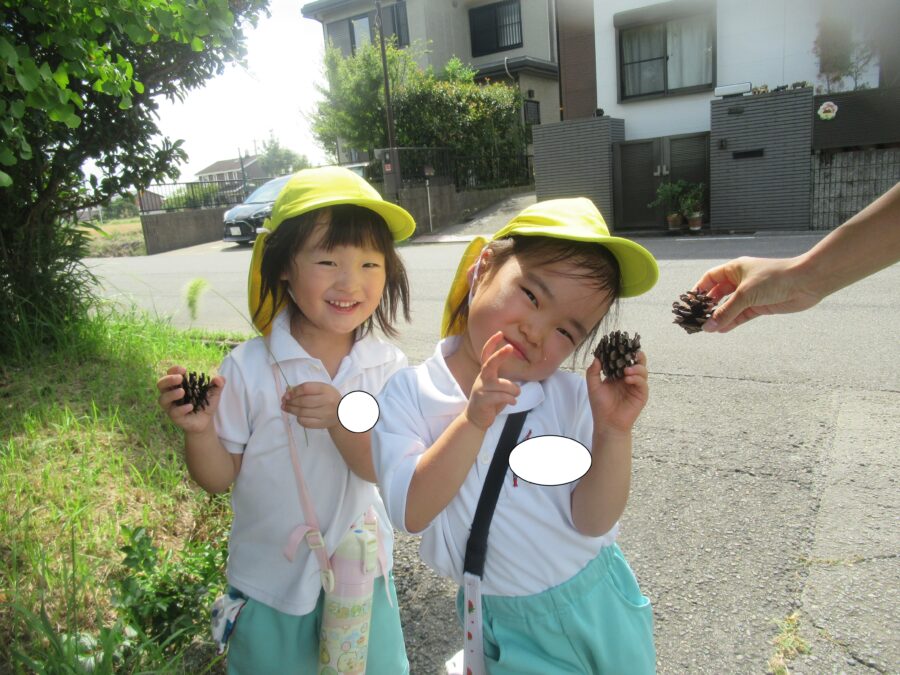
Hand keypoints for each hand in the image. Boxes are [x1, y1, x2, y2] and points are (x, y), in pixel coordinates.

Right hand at [157, 365, 223, 433]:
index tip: (184, 370)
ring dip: (171, 394)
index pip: (169, 374)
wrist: (206, 421)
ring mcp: (171, 406)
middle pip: (160, 384)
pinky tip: (190, 406)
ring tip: (182, 392)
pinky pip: (173, 412)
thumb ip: (218, 383)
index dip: (174, 370)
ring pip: (162, 399)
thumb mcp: (214, 392)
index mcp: (178, 385)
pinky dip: (181, 409)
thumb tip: (219, 379)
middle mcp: (171, 394)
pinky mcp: (175, 417)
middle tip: (179, 378)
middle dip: (168, 379)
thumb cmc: (205, 403)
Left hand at [281, 381, 340, 429]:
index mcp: (326, 389)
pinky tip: (297, 416)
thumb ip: (305, 389)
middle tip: (283, 402)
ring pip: (302, 412)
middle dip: (290, 402)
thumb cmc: (328, 398)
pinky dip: (298, 418)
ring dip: (291, 410)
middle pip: (303, 401)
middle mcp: (327, 401)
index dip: (294, 391)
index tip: (287, 394)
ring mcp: (325, 414)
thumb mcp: (320, 389)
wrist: (341, 413)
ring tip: (286, 408)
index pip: (306, 388)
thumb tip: (287, 393)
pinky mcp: (322, 424)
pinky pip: (305, 422)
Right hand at [464, 331, 520, 430]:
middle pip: (490, 364)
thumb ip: (503, 381)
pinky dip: (510, 399)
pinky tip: (511, 403)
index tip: (499, 333)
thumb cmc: (490, 401)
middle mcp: (482, 379)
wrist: (476, 419)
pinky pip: (501, 396)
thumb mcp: (496, 388)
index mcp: (485, 374)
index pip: (486, 355)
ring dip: (513, 390)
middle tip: (510, 347)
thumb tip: (518, 380)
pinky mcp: (482, 400)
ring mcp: (480, 389)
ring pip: (502, 384)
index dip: (491, 344)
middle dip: (500, 355)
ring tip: (514, 396)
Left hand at [586, 351, 647, 433]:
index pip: (623, 359)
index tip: (619, 343)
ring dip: (636, 367)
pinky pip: (643, 383)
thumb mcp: (593, 386)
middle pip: (637, 362)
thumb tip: (596, 358)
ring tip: (626, 370)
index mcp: (618, 375)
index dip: (623, 351)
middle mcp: (629, 378)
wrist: (607, 423)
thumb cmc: (600, 406)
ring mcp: (636, 386)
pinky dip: (637, 378)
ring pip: (643, 370)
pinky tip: (628, 379)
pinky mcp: (641, 395)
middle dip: (635, 355)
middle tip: (630, 352)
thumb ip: (593, 372)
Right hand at [694, 256, 820, 331]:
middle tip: (696, 319)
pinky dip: (732, 322)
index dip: (699, 289)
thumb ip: (725, 312)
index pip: (711, 278)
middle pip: (718, 294)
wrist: (806, 282)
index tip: (690, 303)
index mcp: (735, 268)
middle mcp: (741, 280)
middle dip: (708, 306)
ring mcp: (751, 294)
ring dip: (720, 317)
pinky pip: (741, 315)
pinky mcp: (760, 306)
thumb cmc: (775, 278)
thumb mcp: (745, 294)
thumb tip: (708, 326)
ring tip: (707, 328)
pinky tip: (722, 330)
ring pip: (730, 307)